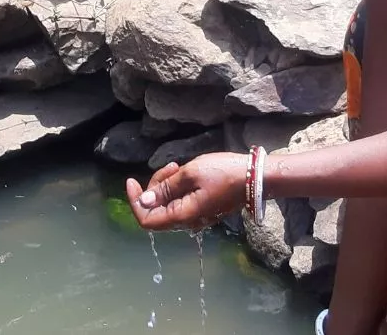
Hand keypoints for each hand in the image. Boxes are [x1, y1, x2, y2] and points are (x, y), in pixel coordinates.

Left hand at [125, 152, 248, 230]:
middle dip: (154, 187)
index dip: (135, 202)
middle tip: (169, 167)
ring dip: (167, 185)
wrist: (255, 178)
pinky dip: (177, 188)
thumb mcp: (191, 173)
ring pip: (169, 204)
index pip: (146, 220)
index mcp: (183, 216)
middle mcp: (188, 222)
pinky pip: (181, 202)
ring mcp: (197, 217)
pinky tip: (185, 172)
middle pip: (157, 210)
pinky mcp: (204, 209)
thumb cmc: (223, 173)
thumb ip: (166, 187)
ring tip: (178, 166)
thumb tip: (144, 200)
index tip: (131, 181)